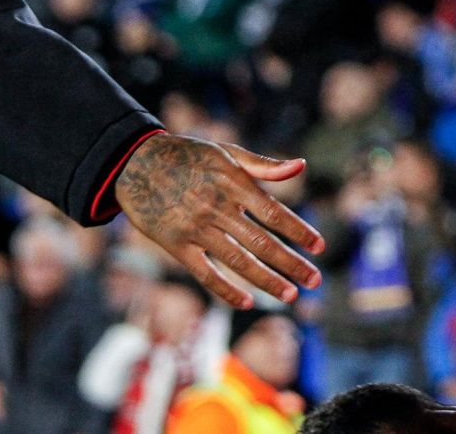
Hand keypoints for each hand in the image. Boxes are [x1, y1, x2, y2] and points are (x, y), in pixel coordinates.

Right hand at [114, 133, 324, 308]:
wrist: (135, 163)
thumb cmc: (189, 156)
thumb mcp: (226, 152)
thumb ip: (264, 165)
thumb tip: (301, 165)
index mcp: (234, 184)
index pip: (274, 213)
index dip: (298, 231)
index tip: (319, 247)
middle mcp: (217, 209)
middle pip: (262, 242)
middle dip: (291, 264)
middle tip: (315, 282)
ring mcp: (196, 229)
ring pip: (238, 261)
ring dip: (266, 281)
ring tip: (290, 295)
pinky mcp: (175, 245)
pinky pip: (204, 273)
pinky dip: (225, 289)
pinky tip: (247, 302)